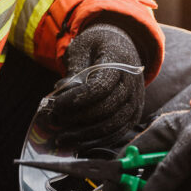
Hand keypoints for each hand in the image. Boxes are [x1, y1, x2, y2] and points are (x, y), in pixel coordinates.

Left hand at [52, 23, 143, 146]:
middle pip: (106, 108)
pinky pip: (118, 132)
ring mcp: (135, 100)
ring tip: (63, 138)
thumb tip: (61, 91)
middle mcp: (132, 83)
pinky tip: (79, 144)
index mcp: (120, 62)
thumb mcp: (82, 47)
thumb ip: (74, 69)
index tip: (56, 105)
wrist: (122, 46)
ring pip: (113, 125)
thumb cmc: (97, 45)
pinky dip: (99, 141)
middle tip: (54, 121)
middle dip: (78, 119)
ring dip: (86, 135)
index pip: (100, 86)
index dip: (76, 99)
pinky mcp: (134, 114)